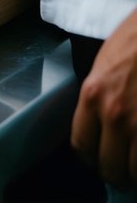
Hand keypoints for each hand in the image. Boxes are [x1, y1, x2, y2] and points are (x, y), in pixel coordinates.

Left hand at [72, 10, 136, 188]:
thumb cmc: (135, 40)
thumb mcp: (103, 64)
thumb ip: (98, 96)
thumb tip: (100, 125)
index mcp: (93, 93)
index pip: (81, 143)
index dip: (90, 156)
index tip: (97, 158)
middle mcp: (114, 113)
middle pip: (108, 165)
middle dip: (114, 171)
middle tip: (120, 169)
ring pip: (133, 172)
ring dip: (135, 173)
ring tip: (135, 165)